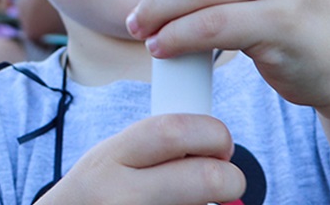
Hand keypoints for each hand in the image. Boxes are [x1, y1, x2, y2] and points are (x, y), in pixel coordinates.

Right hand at [44, 114, 241, 204]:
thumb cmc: (98, 194)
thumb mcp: (112, 159)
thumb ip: (155, 146)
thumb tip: (215, 141)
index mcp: (112, 157)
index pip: (175, 131)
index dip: (212, 132)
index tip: (220, 143)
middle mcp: (120, 195)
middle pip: (205, 179)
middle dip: (231, 179)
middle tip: (229, 181)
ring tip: (183, 202)